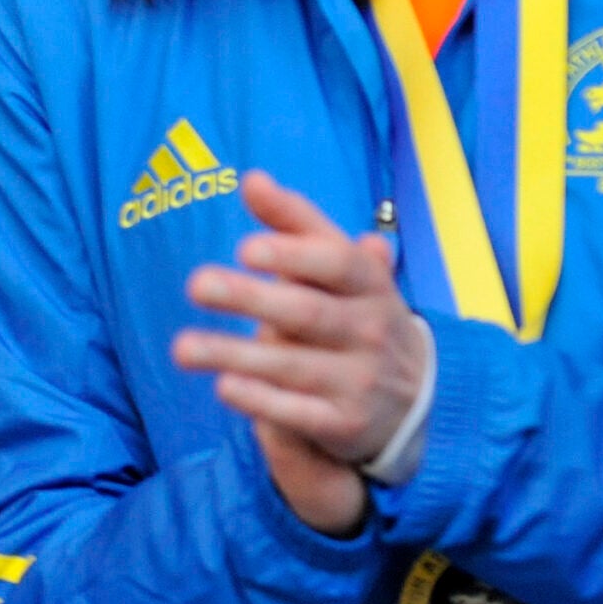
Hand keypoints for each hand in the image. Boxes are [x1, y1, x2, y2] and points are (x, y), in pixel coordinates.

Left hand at [171, 169, 427, 536]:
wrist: (420, 393)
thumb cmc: (357, 308)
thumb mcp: (339, 263)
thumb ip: (294, 220)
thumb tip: (251, 179)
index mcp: (370, 283)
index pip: (336, 263)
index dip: (293, 254)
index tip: (245, 247)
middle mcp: (369, 330)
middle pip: (306, 312)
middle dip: (250, 298)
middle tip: (196, 284)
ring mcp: (360, 380)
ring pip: (292, 365)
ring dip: (235, 354)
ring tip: (182, 346)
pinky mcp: (345, 424)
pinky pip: (299, 413)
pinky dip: (262, 402)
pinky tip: (223, 386)